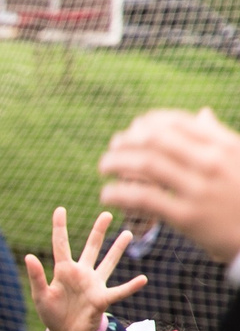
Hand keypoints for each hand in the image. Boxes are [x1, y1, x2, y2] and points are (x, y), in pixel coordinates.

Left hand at [24, 206, 144, 330]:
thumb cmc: (51, 312)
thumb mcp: (40, 295)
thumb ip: (36, 276)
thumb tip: (28, 256)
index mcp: (64, 270)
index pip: (61, 245)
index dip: (60, 227)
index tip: (60, 209)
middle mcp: (81, 273)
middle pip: (91, 248)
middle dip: (98, 231)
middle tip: (106, 214)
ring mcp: (94, 284)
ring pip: (108, 263)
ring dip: (117, 249)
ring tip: (127, 233)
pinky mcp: (102, 299)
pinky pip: (119, 291)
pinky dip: (131, 286)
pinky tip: (143, 279)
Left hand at [99, 108, 239, 263]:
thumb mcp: (239, 160)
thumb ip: (218, 137)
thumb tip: (203, 113)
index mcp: (223, 146)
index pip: (177, 123)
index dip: (148, 123)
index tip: (134, 127)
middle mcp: (211, 163)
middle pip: (156, 140)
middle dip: (127, 140)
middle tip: (113, 146)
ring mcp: (199, 189)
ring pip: (146, 165)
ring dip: (117, 162)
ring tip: (104, 167)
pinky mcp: (187, 216)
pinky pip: (143, 198)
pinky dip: (119, 193)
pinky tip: (107, 194)